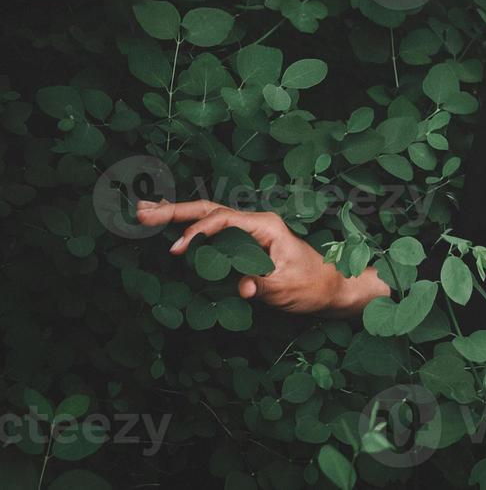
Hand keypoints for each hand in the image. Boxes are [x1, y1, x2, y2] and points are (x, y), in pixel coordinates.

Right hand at [135, 197, 377, 315]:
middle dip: (176, 211)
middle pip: (210, 210)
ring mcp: (250, 230)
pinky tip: (170, 223)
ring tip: (145, 211)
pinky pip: (214, 229)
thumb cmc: (313, 284)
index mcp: (265, 225)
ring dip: (177, 213)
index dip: (198, 232)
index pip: (224, 219)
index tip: (177, 249)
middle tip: (141, 212)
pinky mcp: (246, 242)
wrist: (331, 286)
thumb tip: (243, 288)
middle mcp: (256, 222)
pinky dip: (190, 225)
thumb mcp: (287, 288)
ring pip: (209, 215)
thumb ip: (262, 285)